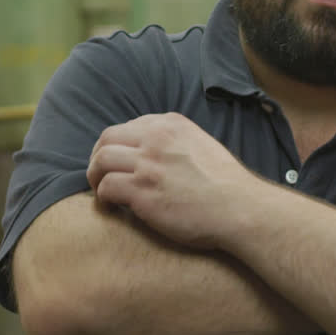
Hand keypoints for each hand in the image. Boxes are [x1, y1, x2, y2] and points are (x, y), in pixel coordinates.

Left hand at [87, 112, 259, 248]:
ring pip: (101, 160)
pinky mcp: (142, 191)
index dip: (120, 145)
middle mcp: (157, 138)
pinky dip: (103, 198)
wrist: (240, 209)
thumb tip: (158, 155)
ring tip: (101, 191)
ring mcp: (148, 163)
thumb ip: (177, 143)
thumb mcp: (203, 146)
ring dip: (95, 176)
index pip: (130, 126)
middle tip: (101, 175)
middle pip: (107, 138)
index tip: (121, 161)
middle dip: (98, 157)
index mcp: (172, 125)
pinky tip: (112, 207)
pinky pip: (106, 187)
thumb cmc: (227, 186)